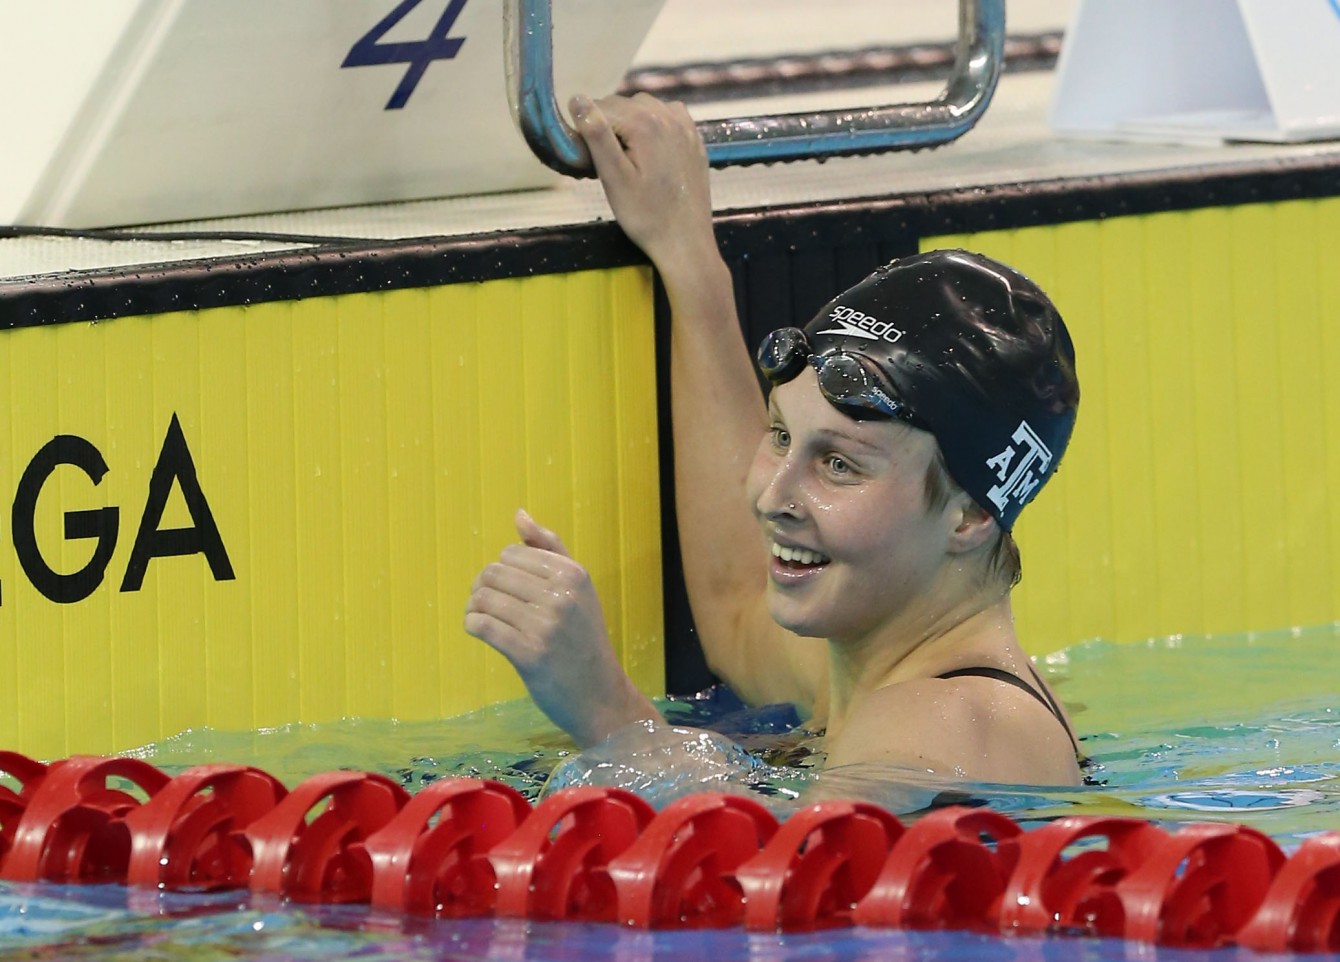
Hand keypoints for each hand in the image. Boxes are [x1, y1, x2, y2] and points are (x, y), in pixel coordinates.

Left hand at [464, 509, 658, 746]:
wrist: (600, 694)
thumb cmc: (584, 639)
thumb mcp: (578, 589)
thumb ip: (550, 548)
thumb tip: (519, 514)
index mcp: (574, 574)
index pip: (512, 553)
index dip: (501, 568)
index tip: (505, 588)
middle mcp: (561, 595)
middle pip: (493, 572)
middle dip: (482, 586)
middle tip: (489, 605)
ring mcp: (545, 625)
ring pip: (483, 598)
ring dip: (473, 607)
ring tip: (481, 617)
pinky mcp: (528, 653)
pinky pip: (482, 625)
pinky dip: (472, 624)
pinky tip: (479, 630)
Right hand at [570, 93, 715, 279]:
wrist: (685, 242)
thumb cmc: (645, 216)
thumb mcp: (613, 177)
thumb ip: (596, 135)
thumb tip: (577, 99)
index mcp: (645, 123)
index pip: (600, 107)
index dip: (588, 130)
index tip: (588, 159)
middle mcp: (668, 115)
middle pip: (622, 104)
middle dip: (609, 126)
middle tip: (607, 163)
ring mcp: (685, 126)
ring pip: (645, 107)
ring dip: (630, 123)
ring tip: (627, 158)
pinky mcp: (695, 139)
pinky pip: (667, 116)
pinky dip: (653, 125)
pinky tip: (650, 149)